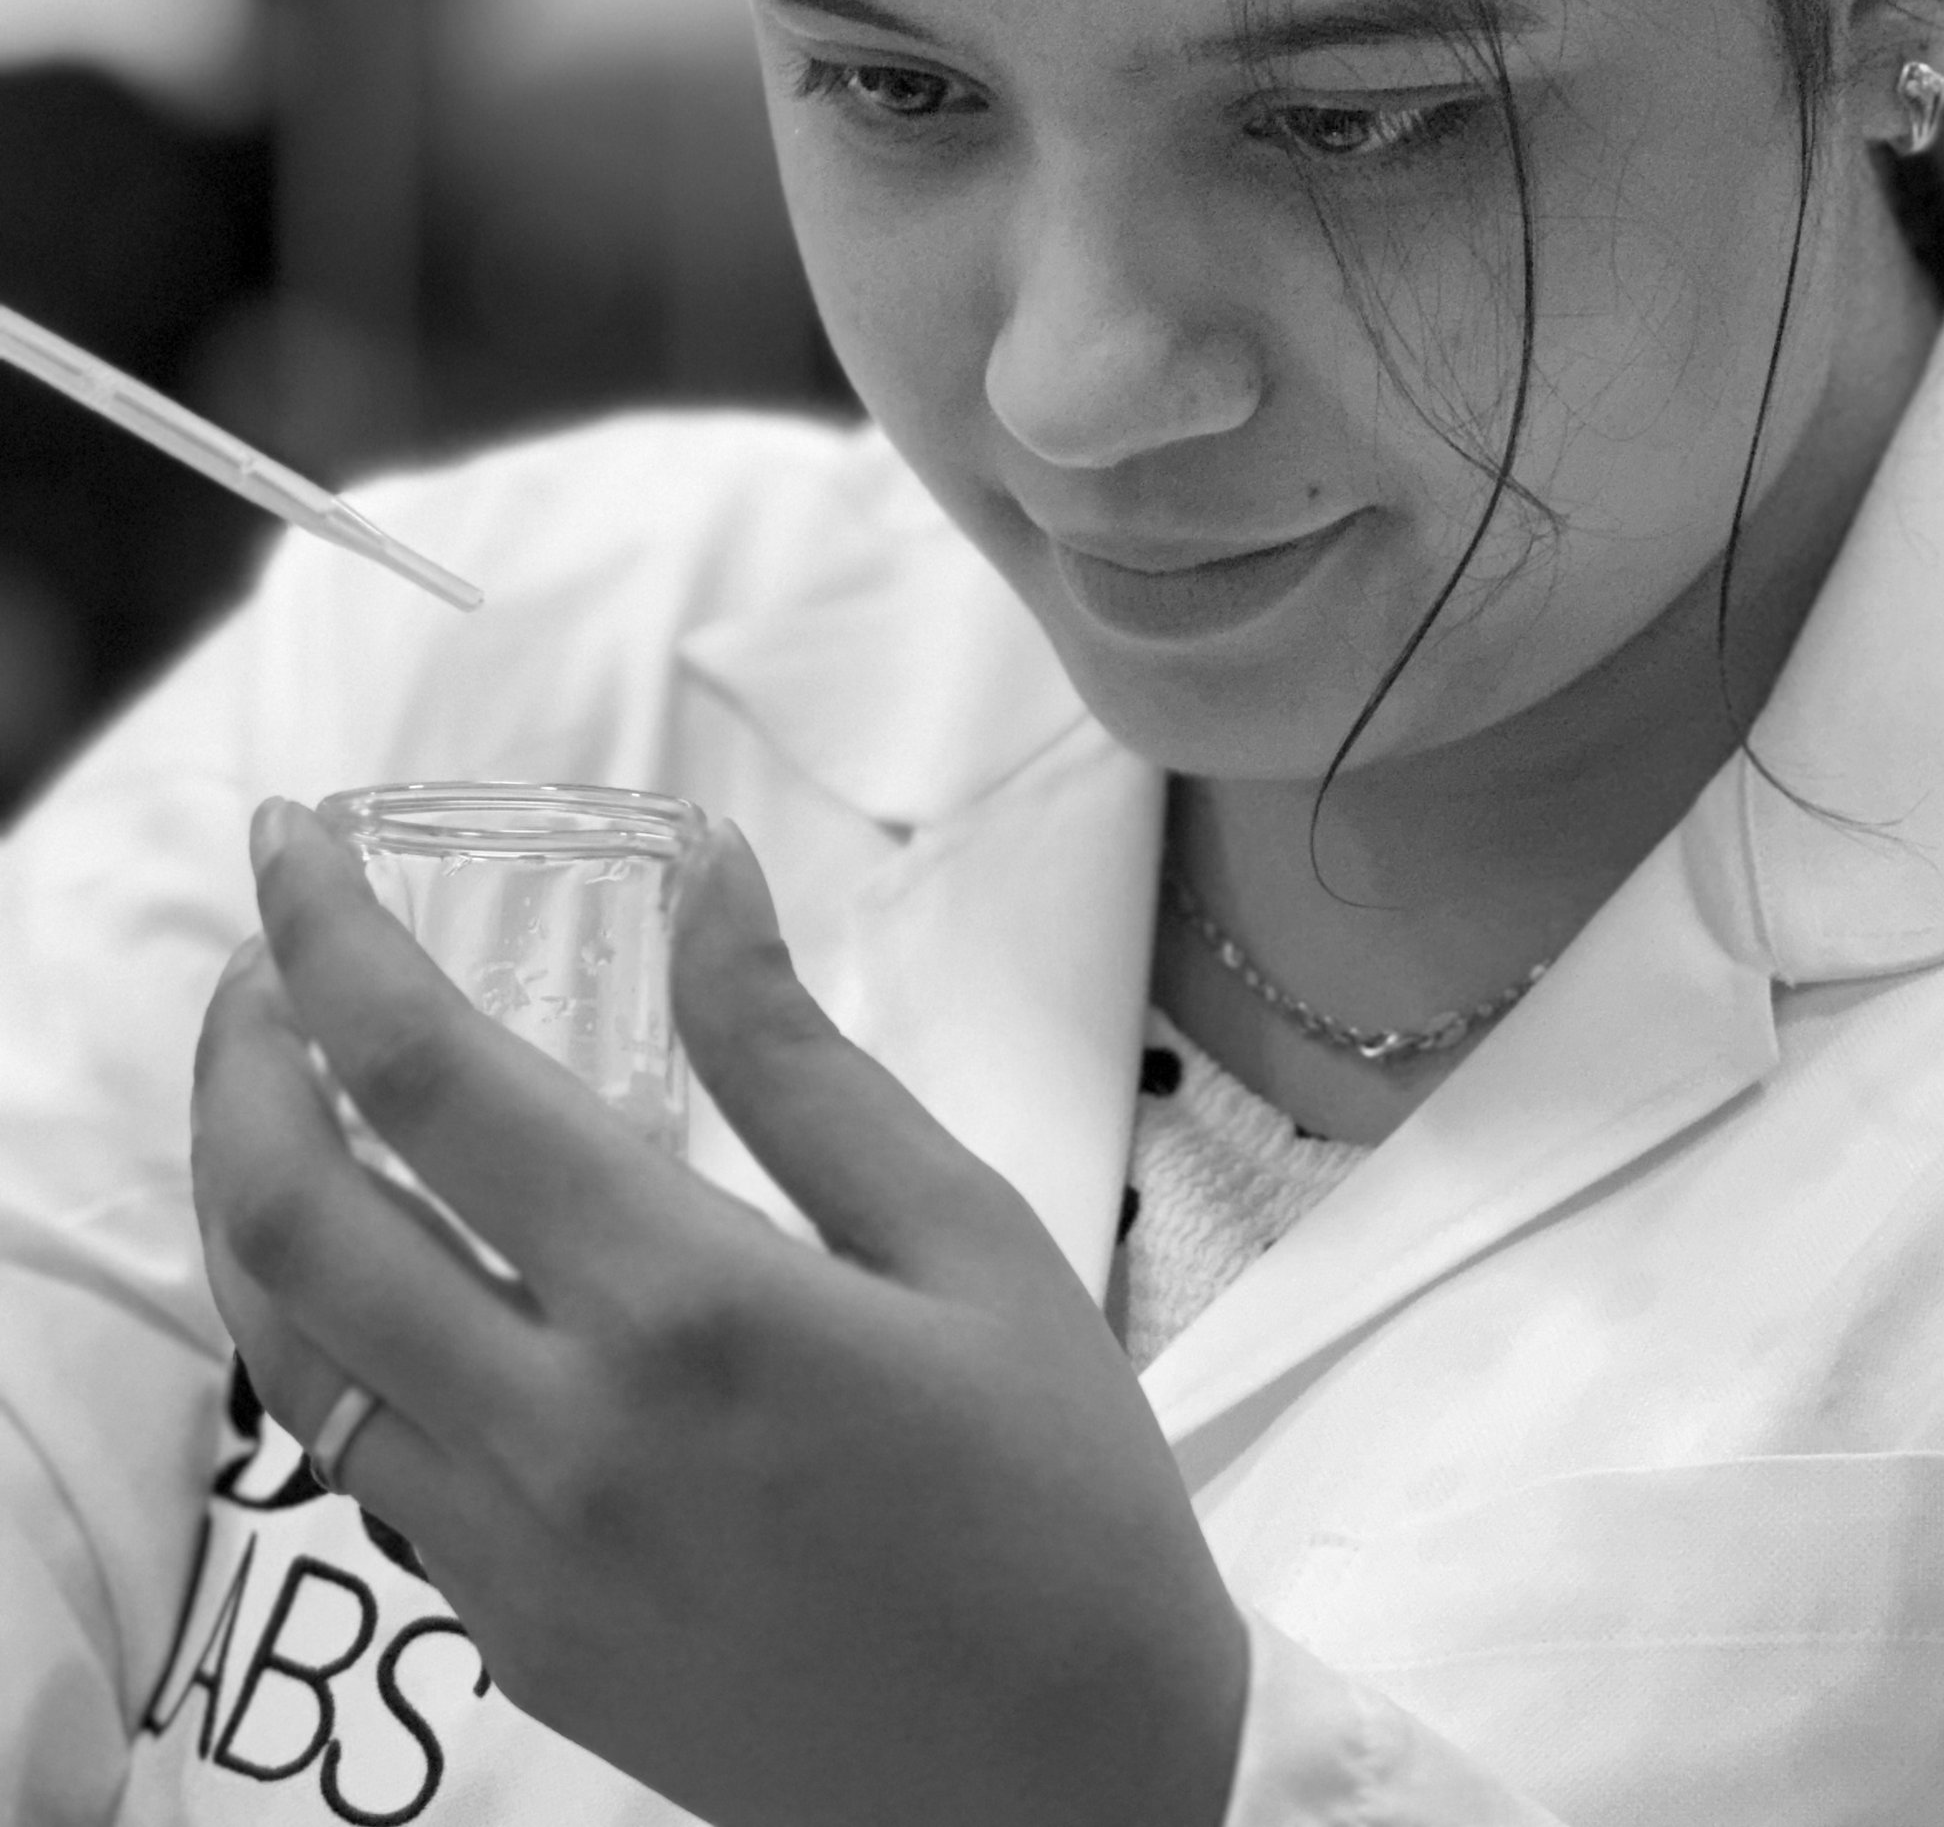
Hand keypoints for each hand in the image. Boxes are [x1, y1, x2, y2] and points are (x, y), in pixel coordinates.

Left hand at [192, 800, 1248, 1826]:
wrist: (1075, 1793)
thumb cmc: (1061, 1492)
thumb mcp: (969, 1235)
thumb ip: (798, 1060)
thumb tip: (703, 877)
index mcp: (689, 1309)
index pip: (428, 1080)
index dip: (328, 940)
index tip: (299, 841)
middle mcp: (562, 1439)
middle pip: (292, 1218)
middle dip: (240, 1057)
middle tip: (269, 955)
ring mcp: (516, 1561)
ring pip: (291, 1351)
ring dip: (255, 1195)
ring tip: (297, 1089)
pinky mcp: (516, 1644)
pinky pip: (368, 1464)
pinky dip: (336, 1334)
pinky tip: (406, 1270)